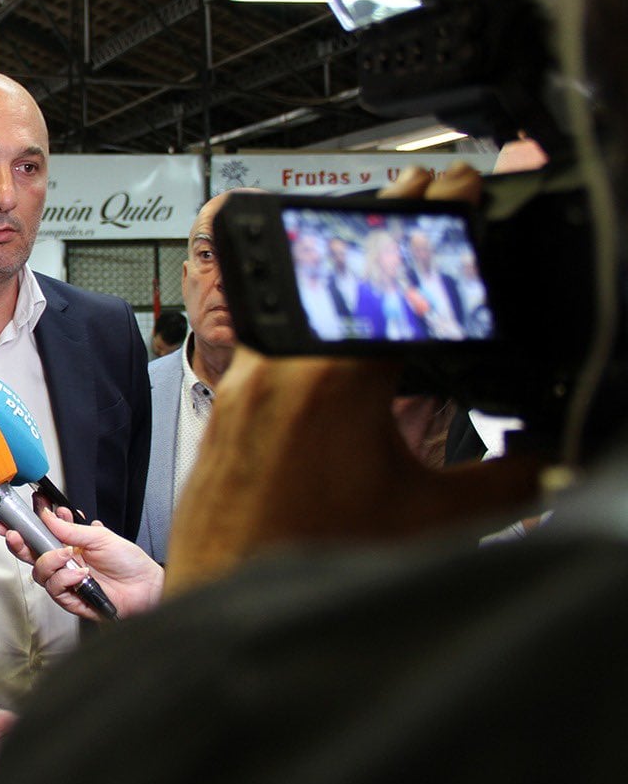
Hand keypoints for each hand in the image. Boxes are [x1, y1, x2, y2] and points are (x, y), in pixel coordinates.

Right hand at [0, 507, 164, 618]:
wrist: (147, 586)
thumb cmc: (129, 562)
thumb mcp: (100, 536)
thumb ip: (71, 528)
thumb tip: (48, 515)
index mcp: (69, 547)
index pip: (39, 538)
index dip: (21, 531)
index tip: (8, 521)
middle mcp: (65, 565)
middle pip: (31, 557)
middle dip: (19, 545)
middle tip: (16, 536)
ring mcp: (68, 583)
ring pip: (40, 574)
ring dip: (50, 562)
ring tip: (68, 556)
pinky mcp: (73, 601)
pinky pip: (56, 590)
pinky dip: (65, 579)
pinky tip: (79, 574)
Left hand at [166, 164, 542, 593]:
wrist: (231, 603)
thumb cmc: (315, 564)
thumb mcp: (431, 516)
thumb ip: (507, 480)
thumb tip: (558, 456)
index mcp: (339, 378)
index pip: (401, 279)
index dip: (437, 227)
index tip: (458, 184)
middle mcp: (282, 365)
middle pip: (345, 270)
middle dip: (392, 220)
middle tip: (425, 180)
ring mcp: (246, 381)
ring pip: (303, 299)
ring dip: (346, 260)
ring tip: (384, 229)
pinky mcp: (227, 403)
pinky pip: (273, 336)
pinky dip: (310, 310)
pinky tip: (332, 305)